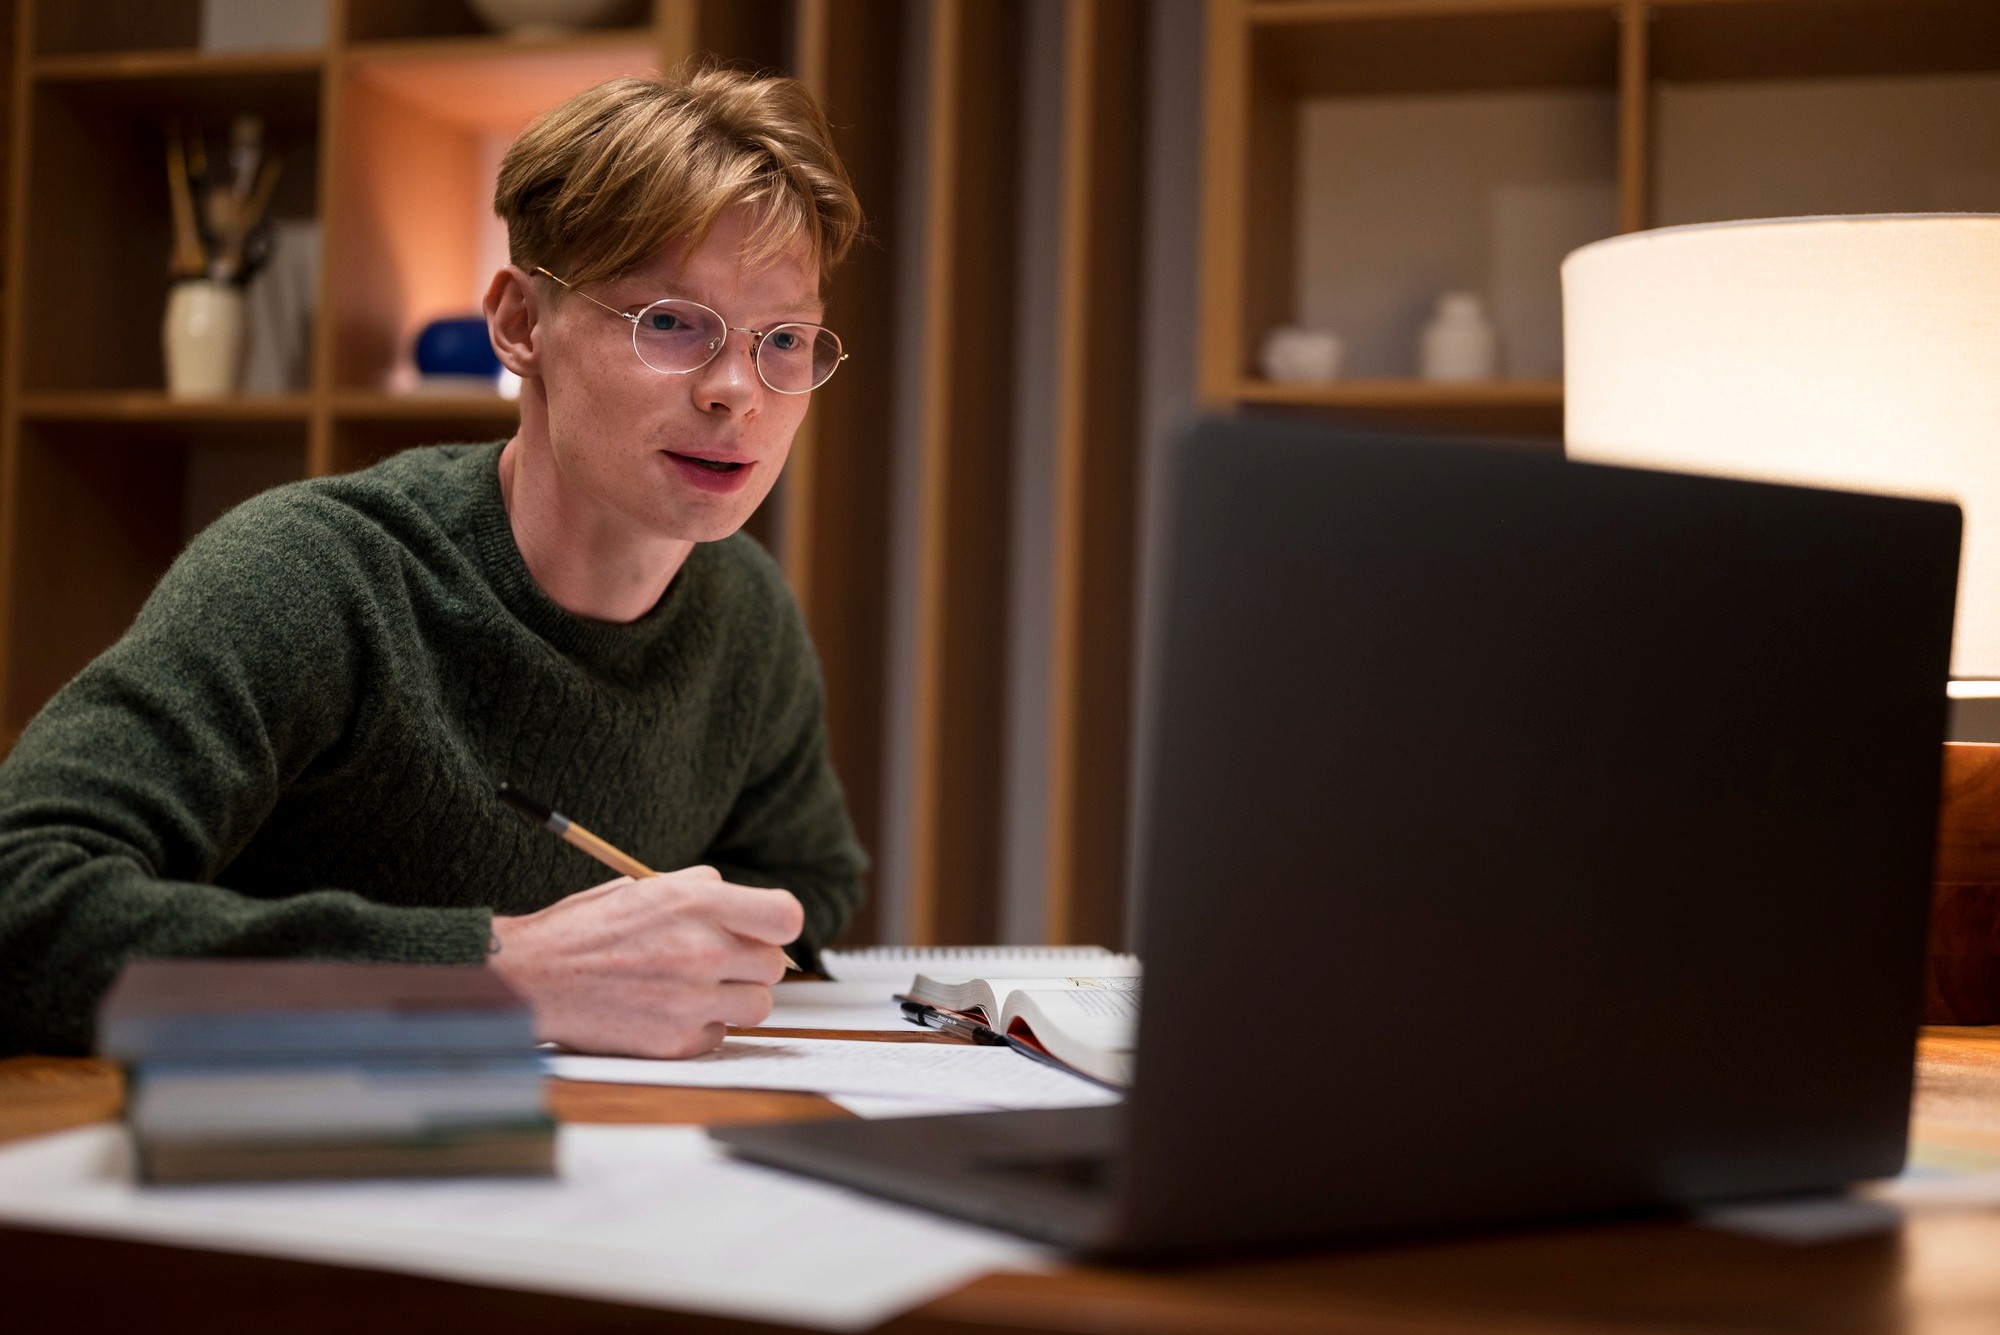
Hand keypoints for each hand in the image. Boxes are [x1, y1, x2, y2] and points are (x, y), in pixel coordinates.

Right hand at [486, 865, 802, 1057]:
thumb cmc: (587, 930)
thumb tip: (750, 910)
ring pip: (757, 1006)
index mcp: (698, 902)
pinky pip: (719, 1035)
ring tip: (691, 987)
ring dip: (732, 999)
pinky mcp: (677, 1041)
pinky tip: (665, 1011)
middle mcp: (703, 949)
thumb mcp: (647, 887)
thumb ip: (703, 892)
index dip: (775, 926)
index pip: (786, 918)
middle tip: (714, 962)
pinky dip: (699, 1027)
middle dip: (749, 964)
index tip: (761, 932)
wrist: (533, 978)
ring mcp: (692, 999)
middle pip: (774, 967)